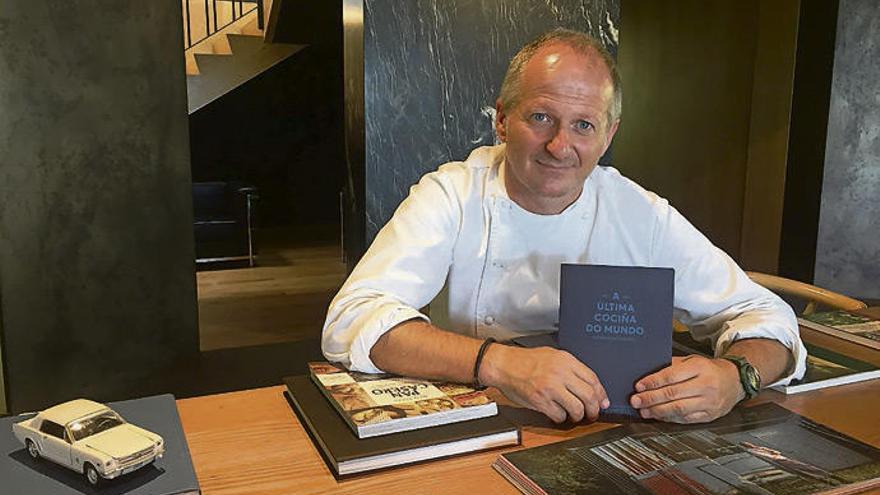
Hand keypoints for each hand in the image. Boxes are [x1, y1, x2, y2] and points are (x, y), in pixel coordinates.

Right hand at [481, 345, 608, 422]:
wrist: (503, 364)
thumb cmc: (525, 360)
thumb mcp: (552, 355)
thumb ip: (571, 368)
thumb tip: (590, 386)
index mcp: (565, 360)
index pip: (593, 379)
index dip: (601, 394)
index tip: (602, 401)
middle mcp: (559, 373)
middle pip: (589, 396)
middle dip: (594, 409)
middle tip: (593, 413)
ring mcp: (550, 388)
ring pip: (577, 409)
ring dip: (578, 416)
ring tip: (574, 415)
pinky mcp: (540, 401)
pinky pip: (559, 415)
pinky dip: (561, 418)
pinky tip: (557, 413)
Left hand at [630, 355, 742, 422]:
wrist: (734, 381)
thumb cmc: (709, 370)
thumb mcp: (691, 361)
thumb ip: (672, 366)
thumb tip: (647, 374)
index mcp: (699, 368)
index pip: (671, 376)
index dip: (653, 382)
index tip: (639, 386)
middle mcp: (706, 385)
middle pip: (673, 393)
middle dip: (651, 398)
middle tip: (636, 400)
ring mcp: (709, 402)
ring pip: (678, 409)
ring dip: (657, 411)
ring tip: (644, 411)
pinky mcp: (709, 415)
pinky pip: (685, 419)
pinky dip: (669, 418)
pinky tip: (658, 416)